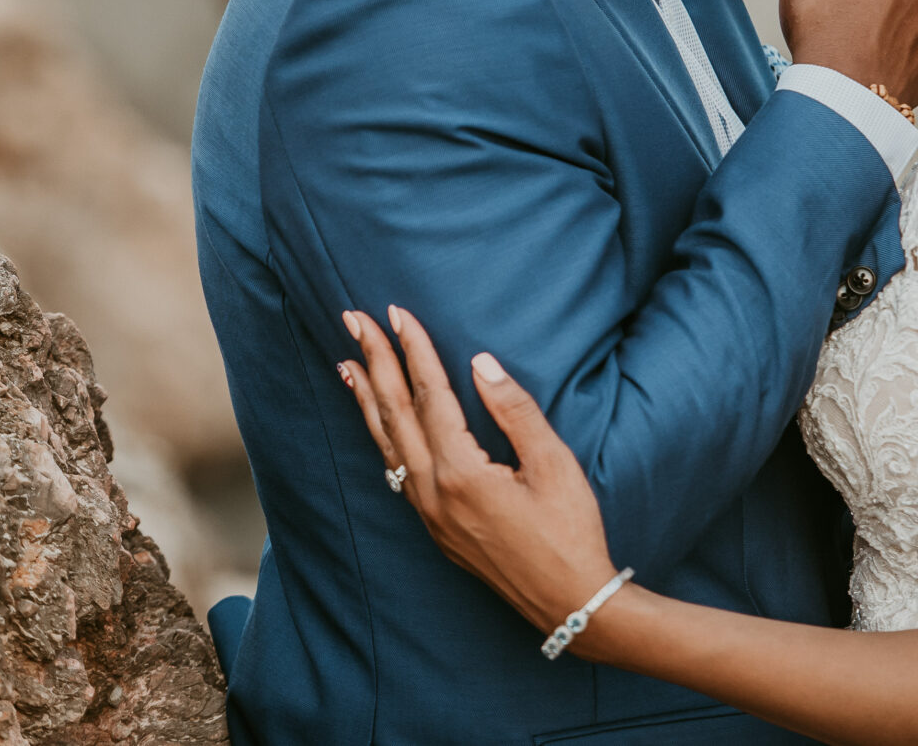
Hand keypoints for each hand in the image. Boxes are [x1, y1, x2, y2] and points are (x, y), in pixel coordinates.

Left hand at [335, 307, 617, 638]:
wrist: (570, 604)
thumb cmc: (571, 532)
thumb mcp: (554, 465)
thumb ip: (515, 410)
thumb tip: (480, 363)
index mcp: (462, 472)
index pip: (430, 395)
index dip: (413, 350)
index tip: (396, 313)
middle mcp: (434, 493)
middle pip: (395, 413)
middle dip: (375, 362)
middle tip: (353, 320)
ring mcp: (430, 515)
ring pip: (387, 445)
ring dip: (367, 400)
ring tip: (347, 364)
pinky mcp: (436, 530)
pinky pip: (397, 472)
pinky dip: (382, 438)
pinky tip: (379, 424)